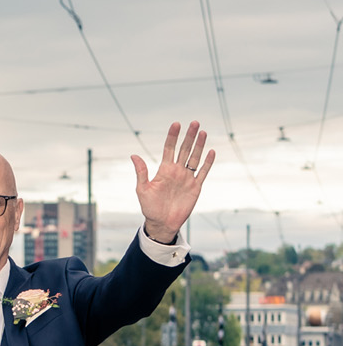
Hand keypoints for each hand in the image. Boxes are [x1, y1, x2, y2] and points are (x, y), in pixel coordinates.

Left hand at [131, 121, 214, 242]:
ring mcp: (187, 178)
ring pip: (195, 158)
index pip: (169, 148)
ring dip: (199, 145)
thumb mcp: (142, 189)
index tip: (176, 124)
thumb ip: (141, 172)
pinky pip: (203, 173)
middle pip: (185, 149)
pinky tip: (211, 151)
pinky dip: (207, 163)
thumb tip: (133, 155)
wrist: (162, 223)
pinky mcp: (195, 187)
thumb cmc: (150, 207)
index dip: (173, 136)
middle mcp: (177, 171)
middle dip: (189, 136)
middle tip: (195, 122)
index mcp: (164, 170)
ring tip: (203, 132)